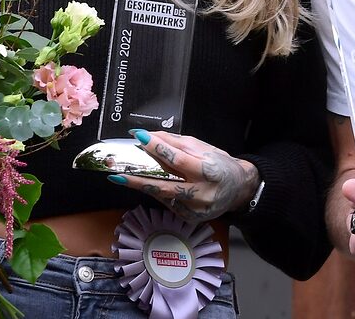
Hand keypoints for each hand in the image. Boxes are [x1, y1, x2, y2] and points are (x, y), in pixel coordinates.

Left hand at [110, 130, 259, 222]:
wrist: (238, 189)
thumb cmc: (220, 165)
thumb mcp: (203, 148)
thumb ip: (177, 143)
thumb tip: (152, 136)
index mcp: (209, 171)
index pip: (178, 159)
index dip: (158, 148)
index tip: (139, 136)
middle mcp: (202, 193)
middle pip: (165, 185)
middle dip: (138, 178)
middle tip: (115, 172)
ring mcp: (196, 209)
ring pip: (162, 196)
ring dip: (140, 186)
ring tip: (120, 177)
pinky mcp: (190, 218)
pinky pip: (167, 203)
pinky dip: (156, 193)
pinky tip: (146, 185)